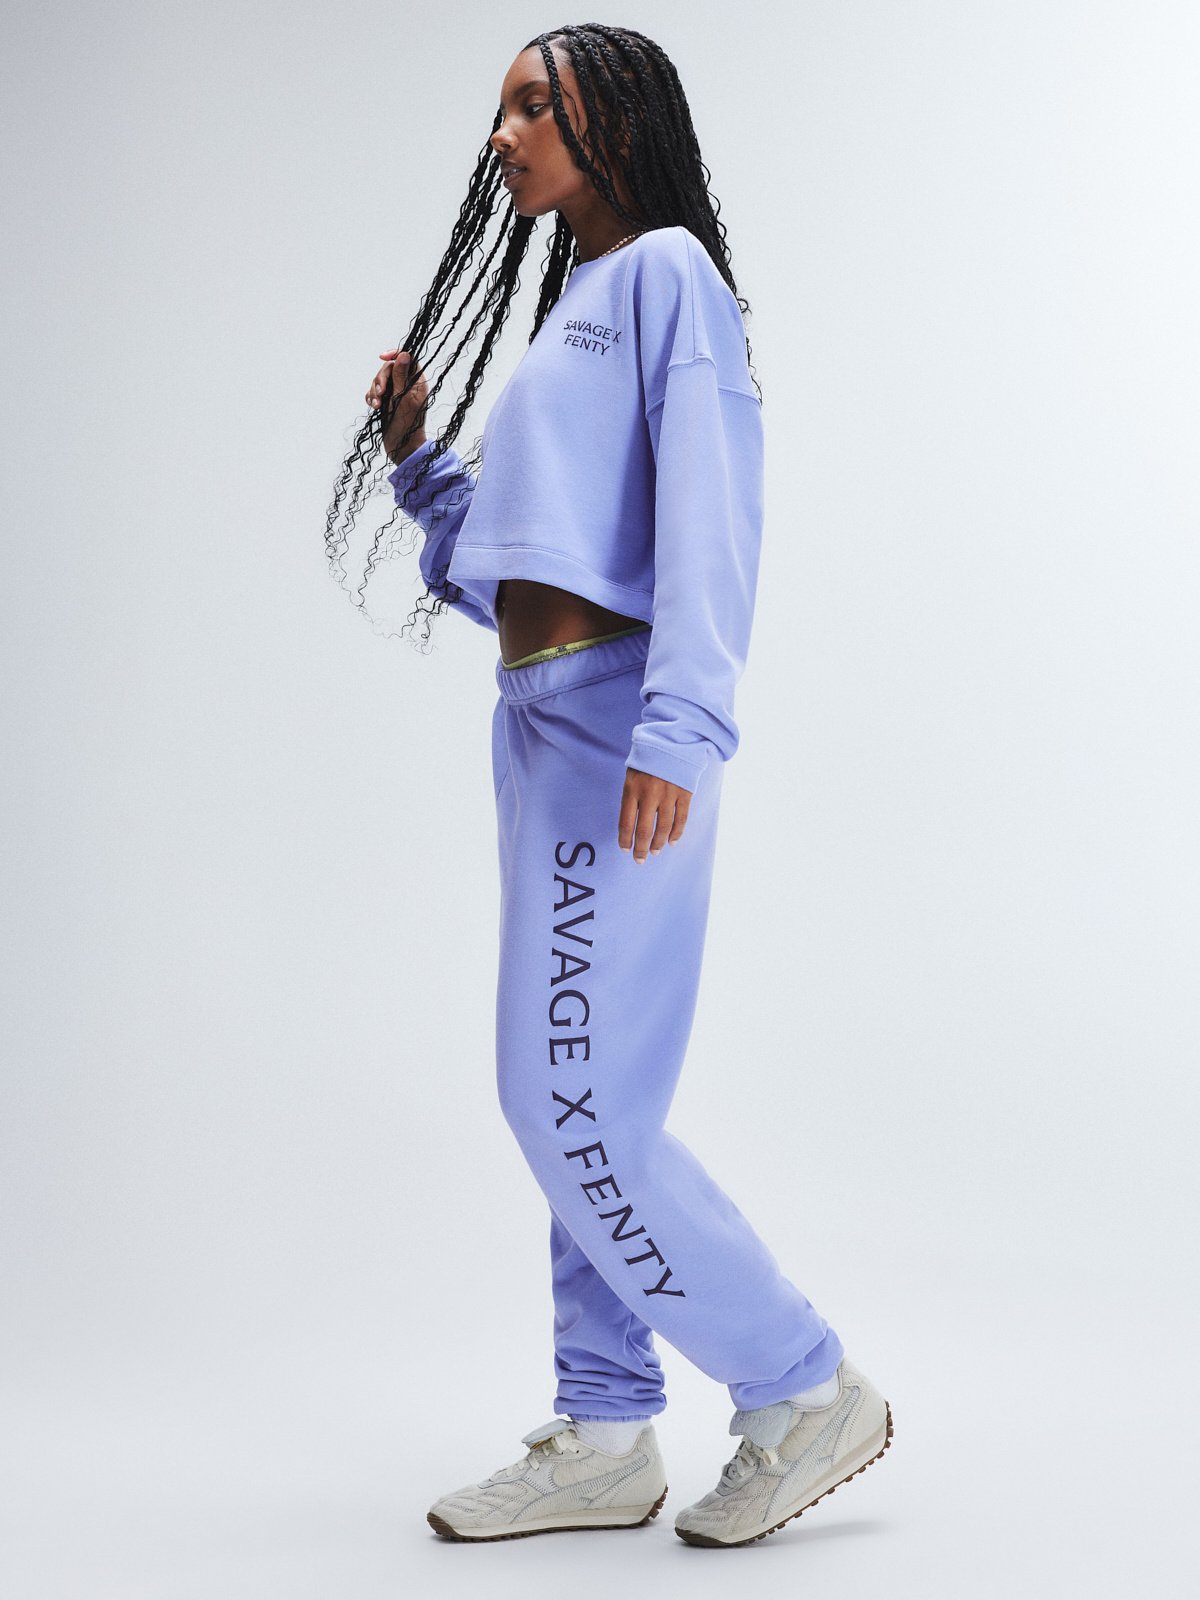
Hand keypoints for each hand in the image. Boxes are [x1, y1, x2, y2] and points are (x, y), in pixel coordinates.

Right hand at [367, 347, 428, 463]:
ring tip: (376, 406)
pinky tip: (373, 407)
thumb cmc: (407, 425)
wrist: (402, 448)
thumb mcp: (404, 398)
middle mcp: (407, 386)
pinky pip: (374, 392)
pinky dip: (371, 397)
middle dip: (381, 379)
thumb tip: (404, 354)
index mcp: (417, 382)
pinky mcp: (386, 402)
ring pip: (380, 380)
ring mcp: (396, 394)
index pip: (408, 358)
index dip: (395, 354)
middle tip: (380, 394)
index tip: (382, 357)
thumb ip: (402, 376)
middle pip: (390, 368)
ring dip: (374, 391)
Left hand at [619, 768, 691, 862]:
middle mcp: (650, 794)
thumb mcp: (632, 775)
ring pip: (664, 827)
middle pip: (645, 830)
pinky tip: (671, 842)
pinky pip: (681, 819)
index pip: (626, 822)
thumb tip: (631, 826)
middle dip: (641, 848)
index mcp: (632, 789)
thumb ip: (631, 798)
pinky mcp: (685, 793)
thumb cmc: (648, 760)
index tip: (625, 850)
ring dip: (659, 843)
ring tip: (655, 852)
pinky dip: (676, 833)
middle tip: (640, 859)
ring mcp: (669, 794)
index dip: (625, 840)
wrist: (672, 742)